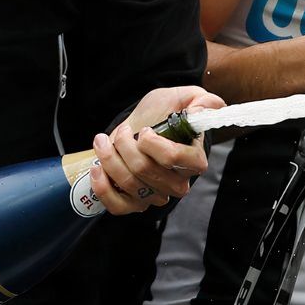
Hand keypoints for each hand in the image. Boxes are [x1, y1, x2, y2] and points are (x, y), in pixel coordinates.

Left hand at [89, 85, 224, 214]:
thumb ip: (202, 101)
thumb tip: (206, 109)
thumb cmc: (163, 114)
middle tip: (123, 132)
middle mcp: (178, 183)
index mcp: (193, 160)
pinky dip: (103, 187)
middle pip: (144, 169)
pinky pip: (118, 206)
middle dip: (124, 144)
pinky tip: (98, 169)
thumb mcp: (184, 98)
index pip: (174, 158)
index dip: (152, 143)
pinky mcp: (136, 204)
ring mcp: (157, 195)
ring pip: (128, 182)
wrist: (140, 128)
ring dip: (109, 158)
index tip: (144, 131)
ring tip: (104, 141)